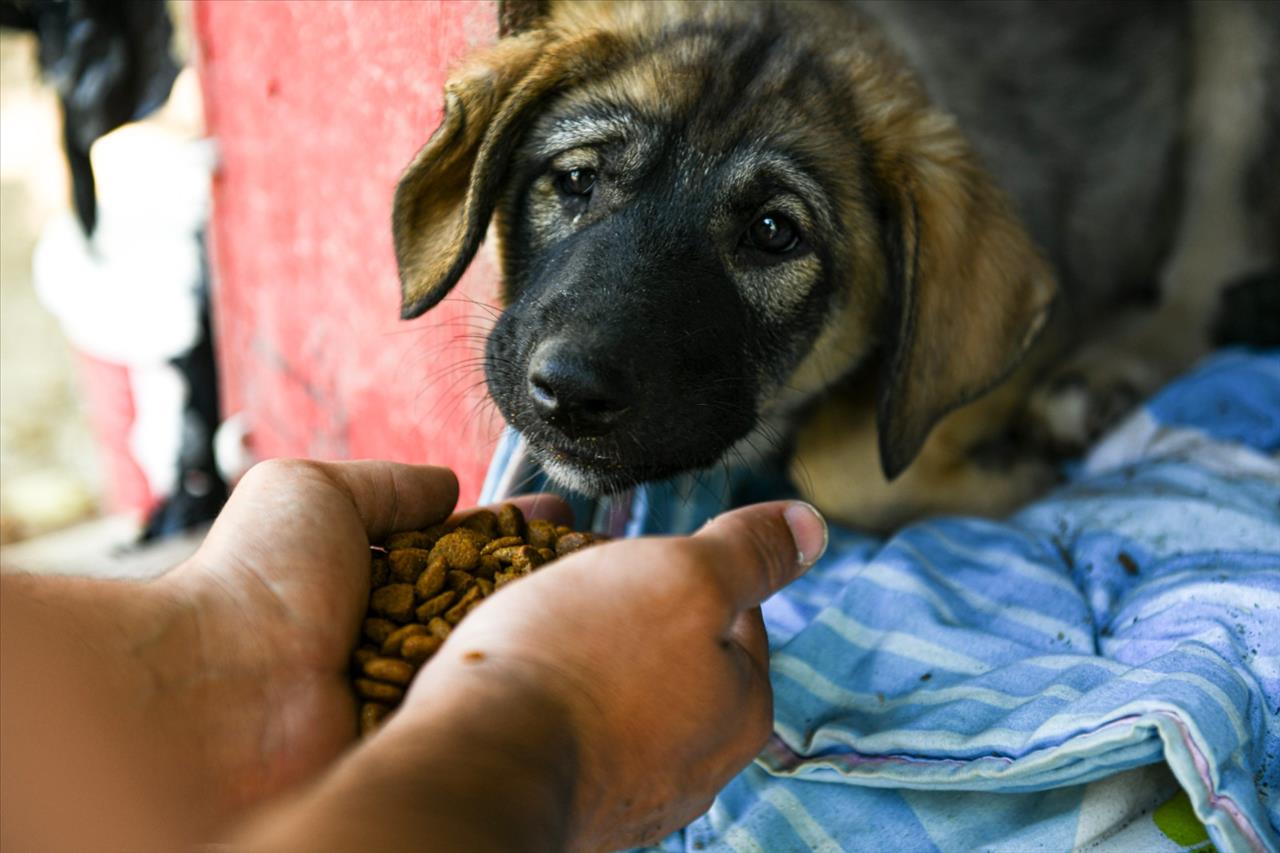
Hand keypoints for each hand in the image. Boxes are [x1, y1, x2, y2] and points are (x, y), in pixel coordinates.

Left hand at [156, 459, 565, 821]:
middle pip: (488, 600)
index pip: (460, 549)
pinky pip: (484, 706)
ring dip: (543, 624)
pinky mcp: (418, 735)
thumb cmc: (251, 583)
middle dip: (544, 576)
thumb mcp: (312, 491)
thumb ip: (385, 484)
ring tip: (607, 599)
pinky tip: (574, 660)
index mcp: (366, 577)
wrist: (222, 689)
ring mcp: (407, 689)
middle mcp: (392, 633)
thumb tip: (445, 484)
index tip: (561, 517)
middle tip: (604, 556)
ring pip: (494, 650)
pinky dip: (523, 682)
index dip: (511, 533)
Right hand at [250, 498, 828, 852]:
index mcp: (743, 709)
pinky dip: (552, 701)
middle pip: (675, 653)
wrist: (474, 767)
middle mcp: (701, 766)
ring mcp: (633, 794)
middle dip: (632, 612)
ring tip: (537, 631)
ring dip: (586, 654)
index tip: (632, 561)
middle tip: (577, 588)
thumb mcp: (684, 576)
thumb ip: (750, 552)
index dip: (684, 569)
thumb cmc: (580, 662)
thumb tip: (809, 525)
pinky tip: (518, 682)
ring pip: (620, 691)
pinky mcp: (573, 805)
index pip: (736, 611)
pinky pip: (573, 731)